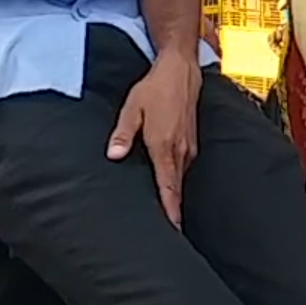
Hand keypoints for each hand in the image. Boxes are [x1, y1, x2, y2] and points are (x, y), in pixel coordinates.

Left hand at [107, 56, 201, 226]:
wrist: (181, 70)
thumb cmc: (155, 88)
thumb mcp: (132, 108)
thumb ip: (122, 134)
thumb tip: (113, 155)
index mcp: (163, 145)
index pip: (168, 187)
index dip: (170, 210)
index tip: (172, 230)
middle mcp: (180, 150)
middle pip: (177, 189)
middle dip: (173, 211)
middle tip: (169, 234)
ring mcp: (189, 147)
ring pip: (181, 180)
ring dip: (175, 197)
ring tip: (169, 215)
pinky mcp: (191, 142)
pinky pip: (184, 168)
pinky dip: (177, 181)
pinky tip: (170, 186)